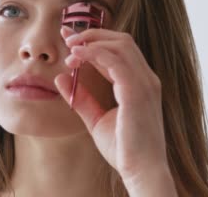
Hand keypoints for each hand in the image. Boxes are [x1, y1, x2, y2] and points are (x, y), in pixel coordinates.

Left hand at [54, 26, 172, 188]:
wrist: (141, 172)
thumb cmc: (124, 149)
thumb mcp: (97, 119)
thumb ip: (81, 98)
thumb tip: (60, 78)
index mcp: (140, 83)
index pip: (118, 51)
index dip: (93, 40)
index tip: (69, 38)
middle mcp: (146, 79)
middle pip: (121, 40)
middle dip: (92, 34)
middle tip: (67, 38)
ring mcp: (144, 83)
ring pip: (120, 44)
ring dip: (92, 41)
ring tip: (70, 49)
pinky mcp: (137, 91)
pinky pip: (116, 60)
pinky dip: (95, 53)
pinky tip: (77, 57)